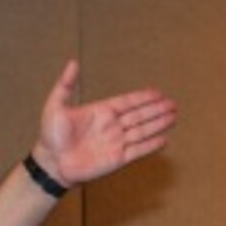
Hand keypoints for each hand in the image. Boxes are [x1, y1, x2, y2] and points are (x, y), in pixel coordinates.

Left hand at [33, 59, 177, 186]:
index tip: (158, 92)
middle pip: (139, 115)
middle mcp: (112, 126)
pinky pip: (138, 151)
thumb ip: (66, 85)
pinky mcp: (117, 159)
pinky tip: (164, 139)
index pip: (128, 102)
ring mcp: (116, 143)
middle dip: (157, 109)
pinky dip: (151, 145)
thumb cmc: (51, 135)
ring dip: (158, 124)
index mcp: (101, 111)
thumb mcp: (55, 106)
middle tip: (173, 103)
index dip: (143, 97)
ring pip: (142, 131)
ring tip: (174, 116)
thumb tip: (72, 62)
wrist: (51, 163)